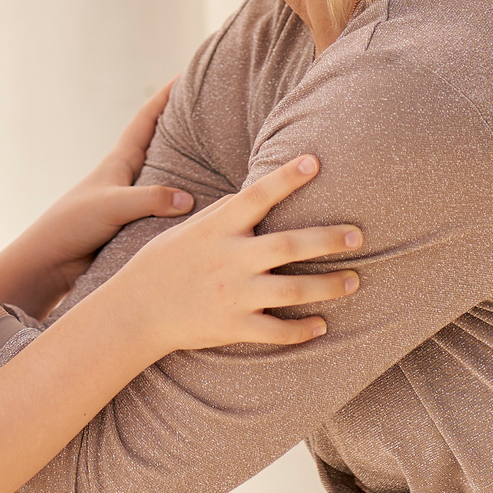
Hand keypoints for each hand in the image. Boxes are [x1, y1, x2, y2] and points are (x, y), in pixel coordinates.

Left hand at [0, 83, 192, 317]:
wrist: (51, 261)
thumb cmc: (73, 225)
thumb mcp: (113, 206)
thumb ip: (151, 200)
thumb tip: (189, 199)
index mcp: (118, 162)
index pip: (145, 120)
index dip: (164, 97)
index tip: (185, 76)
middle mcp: (126, 177)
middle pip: (160, 146)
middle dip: (183, 130)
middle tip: (211, 116)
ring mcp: (130, 201)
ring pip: (165, 179)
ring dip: (187, 170)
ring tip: (218, 161)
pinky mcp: (132, 226)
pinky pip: (164, 209)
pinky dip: (181, 205)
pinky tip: (201, 210)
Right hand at [95, 155, 360, 354]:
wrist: (134, 311)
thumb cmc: (163, 263)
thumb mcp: (190, 229)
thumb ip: (226, 214)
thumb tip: (259, 193)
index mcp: (217, 228)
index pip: (257, 195)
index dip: (286, 177)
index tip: (315, 161)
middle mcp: (229, 259)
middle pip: (289, 245)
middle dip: (328, 239)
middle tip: (358, 236)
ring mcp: (233, 295)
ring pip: (293, 291)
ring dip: (329, 287)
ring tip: (354, 281)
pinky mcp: (232, 327)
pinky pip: (276, 331)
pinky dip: (302, 330)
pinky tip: (321, 326)